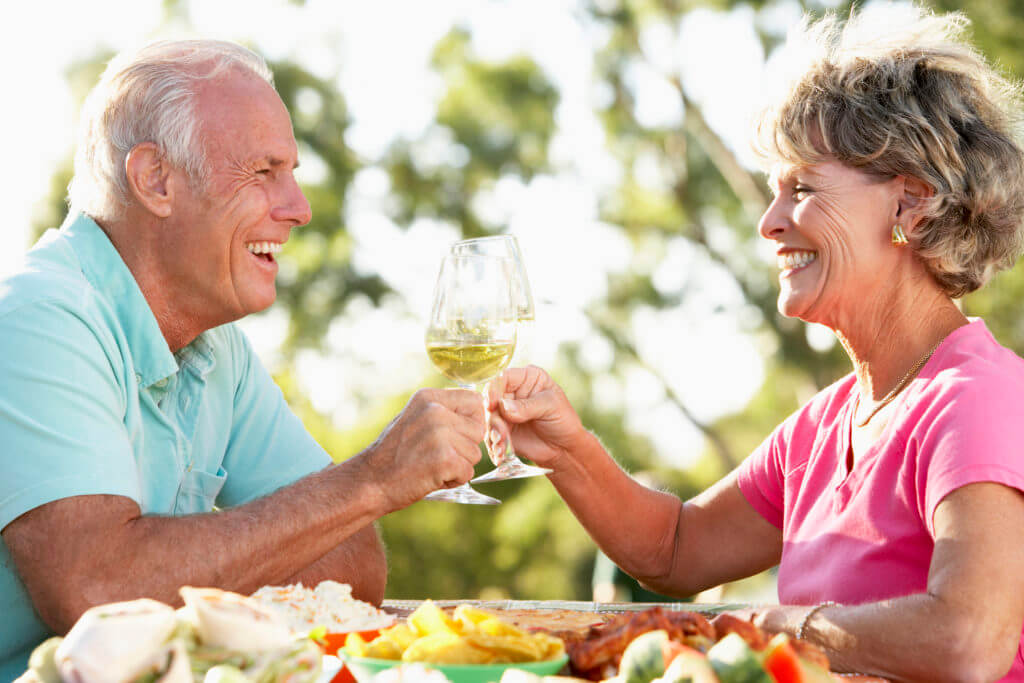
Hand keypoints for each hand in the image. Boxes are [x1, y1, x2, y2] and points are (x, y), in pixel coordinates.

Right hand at [359, 388, 485, 508]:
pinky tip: (431, 477)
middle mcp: (435, 410)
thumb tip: (479, 412)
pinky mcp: (444, 459)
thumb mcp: (415, 419)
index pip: (475, 401)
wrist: (369, 481)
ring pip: (475, 454)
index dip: (471, 422)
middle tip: (435, 455)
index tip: (454, 436)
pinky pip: (468, 472)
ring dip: (458, 466)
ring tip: (430, 466)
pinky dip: (454, 480)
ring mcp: (439, 434)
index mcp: (429, 397)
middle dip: (464, 448)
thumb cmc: (393, 455)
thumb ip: (443, 413)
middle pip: (478, 430)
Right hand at [486, 365, 587, 471]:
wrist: (564, 448)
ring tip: (502, 448)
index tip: (491, 405)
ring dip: (493, 435)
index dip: (494, 389)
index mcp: (526, 378)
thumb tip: (503, 406)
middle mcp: (511, 392)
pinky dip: (494, 446)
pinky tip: (501, 455)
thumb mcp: (551, 406)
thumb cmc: (563, 420)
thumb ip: (527, 406)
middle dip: (493, 419)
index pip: (503, 378)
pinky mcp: (502, 430)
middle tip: (501, 435)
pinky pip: (491, 436)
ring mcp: (505, 412)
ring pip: (489, 419)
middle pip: (491, 399)